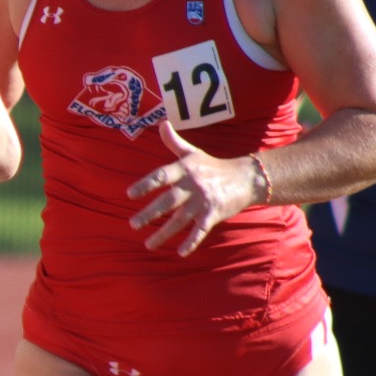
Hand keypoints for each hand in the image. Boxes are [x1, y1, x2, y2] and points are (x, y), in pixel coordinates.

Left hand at [126, 121, 262, 255]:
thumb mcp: (193, 153)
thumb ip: (174, 142)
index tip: (130, 194)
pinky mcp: (214, 213)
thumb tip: (161, 123)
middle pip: (167, 201)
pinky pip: (200, 231)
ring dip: (163, 233)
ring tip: (147, 244)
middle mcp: (192, 184)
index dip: (145, 184)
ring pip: (179, 220)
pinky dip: (191, 242)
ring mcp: (203, 200)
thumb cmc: (213, 166)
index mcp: (184, 169)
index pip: (160, 176)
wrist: (246, 178)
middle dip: (149, 214)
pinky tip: (179, 252)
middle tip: (133, 224)